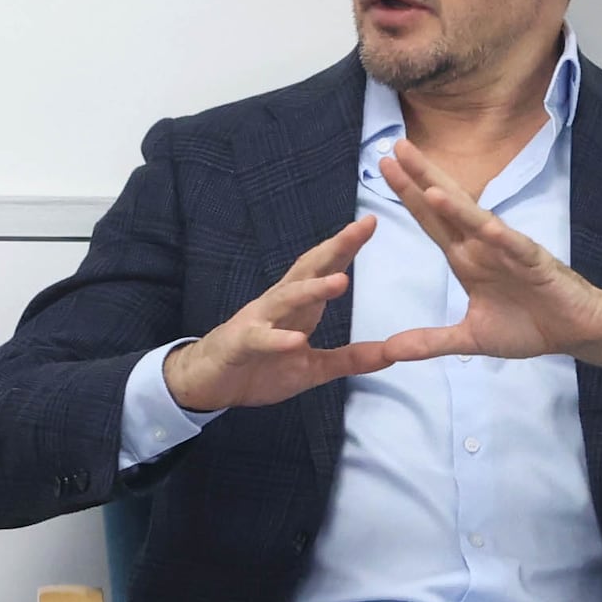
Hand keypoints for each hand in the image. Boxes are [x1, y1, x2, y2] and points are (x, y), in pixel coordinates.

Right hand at [163, 215, 455, 415]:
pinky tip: (296, 341)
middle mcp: (280, 304)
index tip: (372, 221)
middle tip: (361, 228)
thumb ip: (352, 359)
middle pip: (309, 270)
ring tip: (340, 281)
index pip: (326, 268)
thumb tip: (393, 355)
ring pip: (286, 300)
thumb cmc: (261, 365)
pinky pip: (261, 340)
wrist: (208, 379)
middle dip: (335, 249)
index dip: (348, 246)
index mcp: (300, 305)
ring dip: (313, 290)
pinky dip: (278, 340)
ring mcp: (259, 321)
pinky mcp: (241, 344)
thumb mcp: (314, 367)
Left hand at [370, 141, 601, 376]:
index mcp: (466, 259)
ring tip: (428, 184)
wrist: (576, 331)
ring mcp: (508, 251)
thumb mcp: (470, 338)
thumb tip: (390, 351)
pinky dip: (500, 237)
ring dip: (455, 204)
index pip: (431, 221)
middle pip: (447, 207)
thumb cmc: (529, 326)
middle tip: (395, 147)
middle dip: (422, 178)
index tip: (384, 168)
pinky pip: (515, 248)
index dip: (408, 195)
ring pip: (477, 221)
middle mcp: (483, 247)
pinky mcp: (535, 263)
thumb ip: (431, 341)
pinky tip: (485, 225)